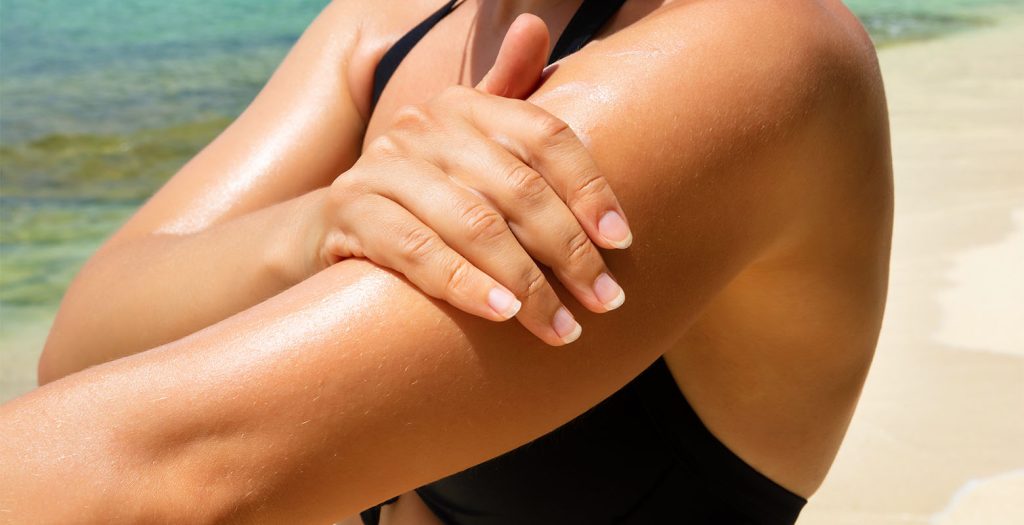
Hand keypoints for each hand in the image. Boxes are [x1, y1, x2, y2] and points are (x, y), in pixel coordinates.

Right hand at [315, 15, 631, 345]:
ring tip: (561, 327)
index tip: (622, 242)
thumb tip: (532, 24)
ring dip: (525, 283)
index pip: (544, 136)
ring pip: (472, 222)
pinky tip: (501, 315)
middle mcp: (422, 127)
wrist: (331, 228)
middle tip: (604, 300)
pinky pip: (416, 250)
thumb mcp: (465, 147)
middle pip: (516, 186)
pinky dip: (464, 283)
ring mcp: (382, 168)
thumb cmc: (423, 195)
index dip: (589, 187)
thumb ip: (507, 100)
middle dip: (568, 251)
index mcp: (463, 106)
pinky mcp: (349, 212)